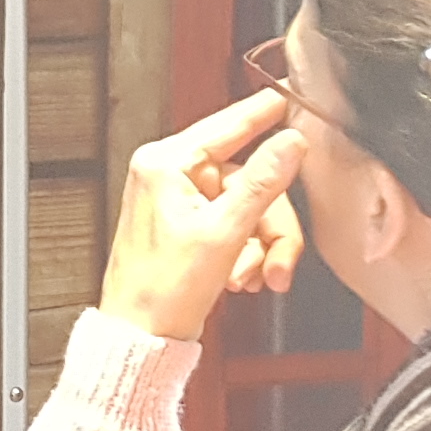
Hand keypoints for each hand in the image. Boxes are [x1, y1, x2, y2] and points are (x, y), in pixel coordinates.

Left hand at [98, 91, 308, 342]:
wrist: (141, 334)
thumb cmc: (163, 289)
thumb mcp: (223, 232)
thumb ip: (261, 183)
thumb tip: (289, 142)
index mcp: (165, 164)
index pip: (226, 126)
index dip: (262, 113)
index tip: (288, 96)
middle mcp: (167, 174)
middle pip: (249, 179)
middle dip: (271, 227)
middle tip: (277, 264)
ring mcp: (177, 200)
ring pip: (248, 208)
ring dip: (260, 247)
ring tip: (251, 278)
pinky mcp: (187, 224)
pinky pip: (235, 226)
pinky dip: (246, 253)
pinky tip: (238, 278)